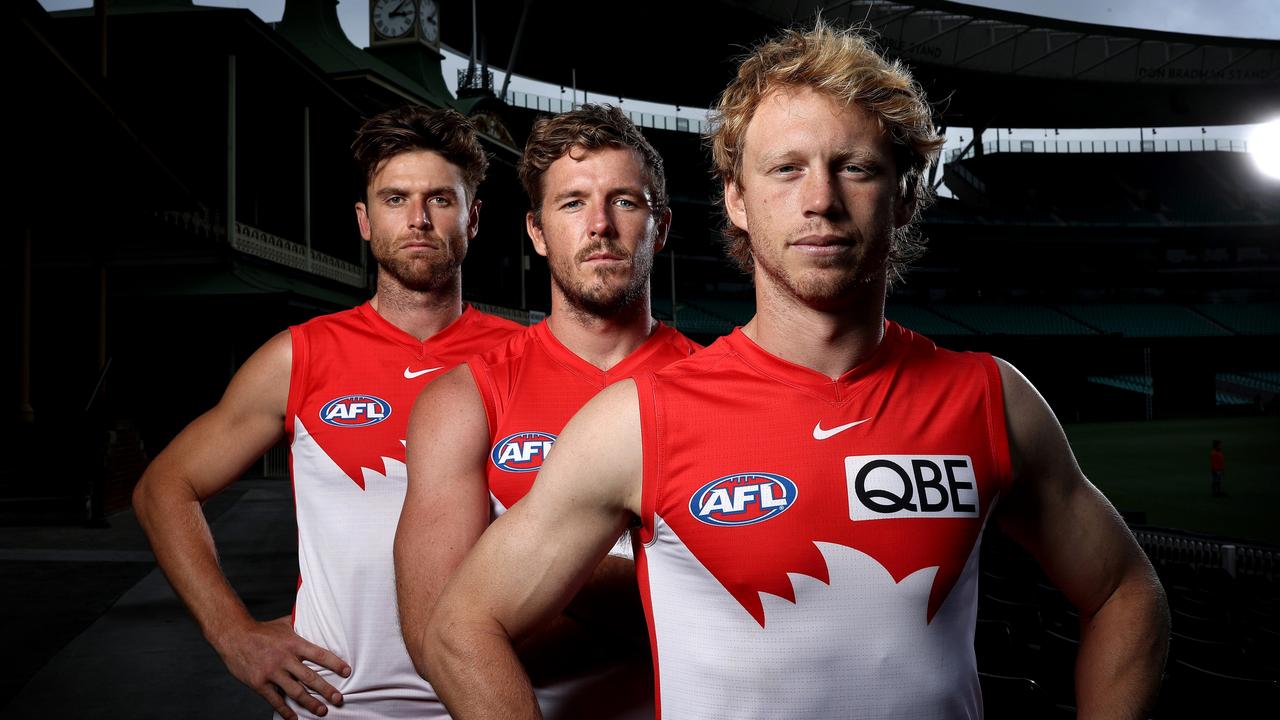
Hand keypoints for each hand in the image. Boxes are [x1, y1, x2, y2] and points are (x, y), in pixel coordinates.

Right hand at [215, 615, 351, 718]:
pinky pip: (275, 700)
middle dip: (326, 689)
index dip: (334, 663)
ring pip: (295, 691)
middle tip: (339, 699)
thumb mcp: (283, 624)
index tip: (347, 671)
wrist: (233, 636)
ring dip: (310, 703)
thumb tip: (317, 616)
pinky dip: (285, 711)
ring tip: (322, 711)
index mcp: (293, 643)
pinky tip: (294, 718)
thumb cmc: (261, 630)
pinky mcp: (259, 683)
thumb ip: (300, 624)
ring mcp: (271, 672)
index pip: (319, 654)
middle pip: (310, 677)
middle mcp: (284, 658)